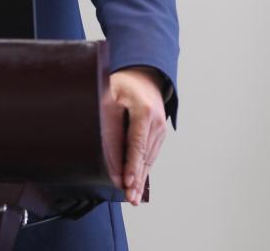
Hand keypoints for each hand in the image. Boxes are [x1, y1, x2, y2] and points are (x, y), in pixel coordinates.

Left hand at [101, 66, 166, 205]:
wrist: (142, 70)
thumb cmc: (122, 81)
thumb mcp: (109, 98)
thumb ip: (109, 126)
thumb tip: (108, 155)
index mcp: (145, 111)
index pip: (137, 145)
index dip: (131, 166)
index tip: (126, 182)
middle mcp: (157, 121)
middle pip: (145, 156)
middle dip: (136, 179)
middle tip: (130, 198)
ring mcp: (161, 127)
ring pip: (150, 157)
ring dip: (140, 176)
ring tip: (132, 195)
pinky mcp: (159, 131)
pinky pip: (151, 152)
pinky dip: (144, 167)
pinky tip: (137, 180)